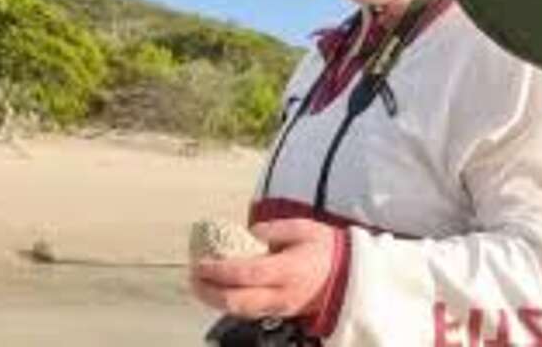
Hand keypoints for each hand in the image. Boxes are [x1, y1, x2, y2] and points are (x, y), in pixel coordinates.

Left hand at [191, 218, 338, 318]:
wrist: (348, 275)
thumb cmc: (325, 248)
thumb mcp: (304, 228)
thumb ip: (275, 229)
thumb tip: (250, 233)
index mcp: (289, 269)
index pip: (247, 274)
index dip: (220, 270)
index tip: (201, 262)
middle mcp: (282, 293)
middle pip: (237, 301)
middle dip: (208, 290)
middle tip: (193, 274)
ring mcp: (280, 307)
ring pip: (239, 311)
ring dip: (214, 300)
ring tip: (199, 283)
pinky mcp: (279, 313)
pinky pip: (248, 312)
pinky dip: (228, 302)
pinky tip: (217, 291)